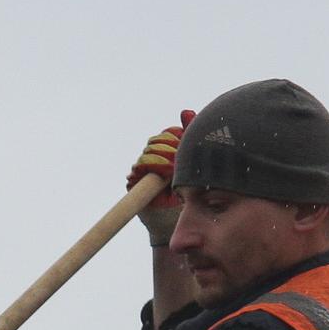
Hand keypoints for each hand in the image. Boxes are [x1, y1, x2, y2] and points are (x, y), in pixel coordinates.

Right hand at [128, 110, 192, 245]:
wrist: (176, 219)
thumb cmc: (187, 192)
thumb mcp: (193, 163)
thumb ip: (189, 136)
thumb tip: (186, 110)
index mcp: (169, 152)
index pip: (166, 135)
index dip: (171, 137)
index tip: (179, 146)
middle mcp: (155, 159)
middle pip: (155, 142)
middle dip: (166, 150)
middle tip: (174, 163)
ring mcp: (143, 170)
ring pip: (146, 155)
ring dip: (156, 161)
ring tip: (166, 172)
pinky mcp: (134, 183)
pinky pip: (135, 171)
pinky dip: (140, 171)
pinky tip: (147, 174)